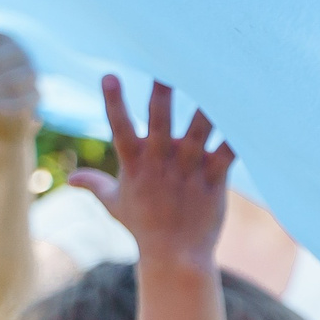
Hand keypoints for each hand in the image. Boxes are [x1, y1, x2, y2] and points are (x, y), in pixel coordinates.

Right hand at [69, 77, 232, 272]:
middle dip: (163, 92)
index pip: (119, 127)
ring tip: (214, 79)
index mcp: (134, 165)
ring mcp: (188, 171)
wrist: (176, 257)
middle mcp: (161, 163)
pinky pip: (228, 152)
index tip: (109, 75)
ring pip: (197, 131)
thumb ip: (95, 185)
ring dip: (204, 106)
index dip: (114, 102)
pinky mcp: (214, 180)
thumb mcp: (115, 205)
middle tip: (167, 62)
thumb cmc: (144, 229)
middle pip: (160, 121)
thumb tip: (71, 179)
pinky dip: (237, 134)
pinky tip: (248, 113)